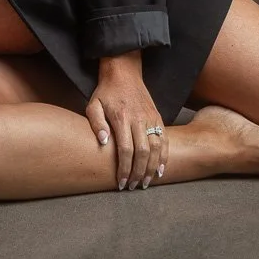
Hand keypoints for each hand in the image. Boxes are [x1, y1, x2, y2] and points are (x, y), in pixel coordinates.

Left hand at [85, 57, 165, 190]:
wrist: (124, 72)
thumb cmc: (106, 92)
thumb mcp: (93, 105)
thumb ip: (97, 124)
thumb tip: (104, 143)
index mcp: (122, 118)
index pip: (126, 150)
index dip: (125, 169)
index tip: (121, 183)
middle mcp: (139, 119)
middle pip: (143, 152)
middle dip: (139, 172)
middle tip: (134, 186)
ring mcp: (150, 117)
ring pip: (156, 147)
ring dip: (152, 167)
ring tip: (146, 182)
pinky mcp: (157, 116)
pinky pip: (164, 139)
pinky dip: (164, 155)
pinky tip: (161, 169)